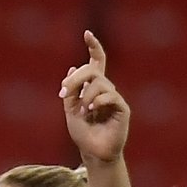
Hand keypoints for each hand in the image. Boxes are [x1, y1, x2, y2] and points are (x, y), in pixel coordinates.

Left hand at [60, 32, 130, 166]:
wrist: (93, 152)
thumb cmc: (83, 133)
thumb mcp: (69, 110)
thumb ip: (70, 91)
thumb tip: (73, 68)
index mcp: (93, 88)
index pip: (97, 62)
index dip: (94, 47)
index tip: (87, 33)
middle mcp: (106, 89)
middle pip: (92, 70)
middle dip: (75, 78)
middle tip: (64, 92)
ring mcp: (115, 98)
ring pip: (98, 83)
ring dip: (85, 96)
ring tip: (83, 111)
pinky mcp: (122, 108)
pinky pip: (110, 96)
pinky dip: (97, 102)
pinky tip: (91, 112)